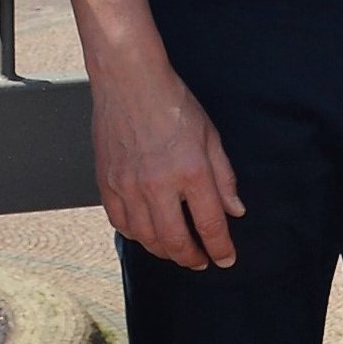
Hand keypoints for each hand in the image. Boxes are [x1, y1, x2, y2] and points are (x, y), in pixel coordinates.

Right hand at [89, 56, 244, 268]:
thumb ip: (224, 177)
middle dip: (191, 258)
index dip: (220, 248)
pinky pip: (121, 223)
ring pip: (146, 238)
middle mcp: (158, 185)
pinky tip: (147, 234)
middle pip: (175, 241)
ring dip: (164, 251)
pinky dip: (136, 235)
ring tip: (177, 251)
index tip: (225, 259)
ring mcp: (128, 186)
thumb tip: (235, 210)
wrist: (129, 82)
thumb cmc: (172, 103)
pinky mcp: (107, 184)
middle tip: (200, 262)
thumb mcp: (210, 136)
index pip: (210, 225)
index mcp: (191, 171)